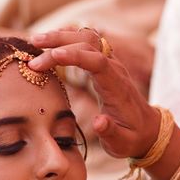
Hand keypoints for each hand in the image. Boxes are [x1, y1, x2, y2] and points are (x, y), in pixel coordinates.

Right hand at [28, 29, 159, 159]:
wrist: (147, 129)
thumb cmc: (132, 138)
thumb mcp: (122, 142)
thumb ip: (110, 133)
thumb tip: (98, 122)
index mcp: (117, 87)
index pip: (98, 62)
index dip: (76, 56)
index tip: (52, 57)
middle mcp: (115, 70)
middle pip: (89, 43)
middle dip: (60, 42)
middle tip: (32, 46)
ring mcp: (111, 64)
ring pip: (88, 39)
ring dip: (62, 36)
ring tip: (35, 41)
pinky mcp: (105, 65)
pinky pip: (87, 44)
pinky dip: (67, 40)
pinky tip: (49, 44)